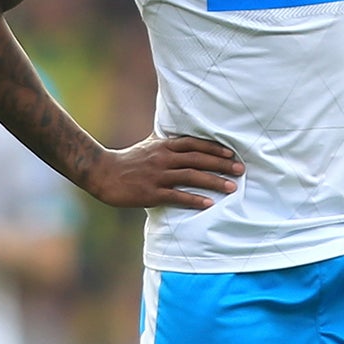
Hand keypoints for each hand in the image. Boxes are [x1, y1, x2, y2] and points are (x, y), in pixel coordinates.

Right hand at [84, 135, 243, 209]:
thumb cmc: (128, 161)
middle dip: (221, 164)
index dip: (214, 148)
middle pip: (198, 159)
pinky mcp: (151, 193)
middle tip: (241, 170)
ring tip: (232, 187)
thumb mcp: (148, 147)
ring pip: (191, 177)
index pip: (194, 144)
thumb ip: (166, 143)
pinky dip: (194, 199)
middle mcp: (163, 158)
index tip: (232, 153)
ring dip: (214, 181)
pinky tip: (209, 204)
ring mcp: (157, 176)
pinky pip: (176, 196)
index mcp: (164, 146)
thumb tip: (183, 139)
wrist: (103, 173)